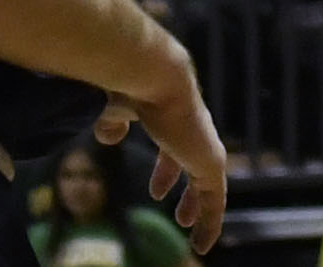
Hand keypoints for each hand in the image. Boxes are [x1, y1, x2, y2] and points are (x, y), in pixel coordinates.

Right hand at [96, 41, 231, 250]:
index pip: (174, 151)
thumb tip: (107, 136)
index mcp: (174, 120)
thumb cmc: (137, 88)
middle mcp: (193, 134)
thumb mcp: (118, 109)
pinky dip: (211, 223)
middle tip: (181, 215)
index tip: (158, 192)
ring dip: (200, 211)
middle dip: (188, 194)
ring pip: (208, 188)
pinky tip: (202, 244)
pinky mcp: (212, 165)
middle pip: (194, 170)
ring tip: (190, 230)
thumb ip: (114, 122)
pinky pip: (215, 202)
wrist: (158, 77)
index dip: (167, 172)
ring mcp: (204, 149)